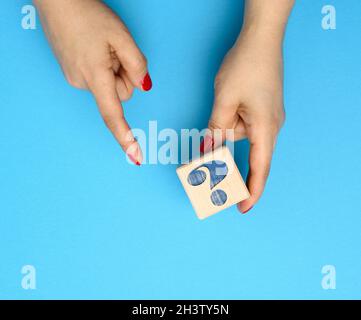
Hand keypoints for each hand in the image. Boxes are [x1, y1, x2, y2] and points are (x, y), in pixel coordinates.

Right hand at [34, 0, 151, 164]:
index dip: (125, 137)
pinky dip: (104, 66)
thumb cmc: (88, 15)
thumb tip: (145, 86)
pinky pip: (99, 78)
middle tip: (117, 51)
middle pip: (121, 93)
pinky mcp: (73, 72)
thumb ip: (137, 65)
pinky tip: (95, 48)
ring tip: (104, 46)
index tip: (134, 156)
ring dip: (114, 69)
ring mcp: (75, 78)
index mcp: (95, 77)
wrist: (57, 0)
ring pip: (110, 85)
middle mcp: (82, 83)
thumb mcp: (121, 36)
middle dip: (126, 76)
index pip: (113, 115)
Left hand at [204, 29, 284, 213]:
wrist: (261, 39)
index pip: (259, 168)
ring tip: (217, 124)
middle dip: (235, 168)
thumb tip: (208, 150)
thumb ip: (216, 129)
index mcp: (265, 128)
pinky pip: (245, 127)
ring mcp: (268, 117)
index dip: (252, 190)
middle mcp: (271, 126)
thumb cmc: (245, 66)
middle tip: (216, 183)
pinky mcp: (262, 110)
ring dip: (226, 136)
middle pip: (253, 156)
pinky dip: (232, 128)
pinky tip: (224, 115)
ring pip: (243, 139)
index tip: (243, 208)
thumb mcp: (224, 100)